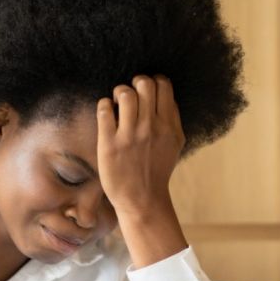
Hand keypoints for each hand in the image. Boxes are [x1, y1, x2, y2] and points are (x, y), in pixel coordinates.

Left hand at [96, 74, 185, 217]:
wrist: (142, 199)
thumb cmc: (157, 170)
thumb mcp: (175, 144)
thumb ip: (172, 118)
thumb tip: (166, 95)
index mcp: (168, 126)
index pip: (163, 85)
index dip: (153, 81)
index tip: (147, 92)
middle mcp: (151, 128)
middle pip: (144, 84)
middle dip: (135, 83)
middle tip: (131, 95)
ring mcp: (129, 136)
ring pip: (125, 93)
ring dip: (119, 93)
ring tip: (118, 104)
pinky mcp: (109, 144)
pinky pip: (105, 110)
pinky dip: (104, 106)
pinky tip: (107, 115)